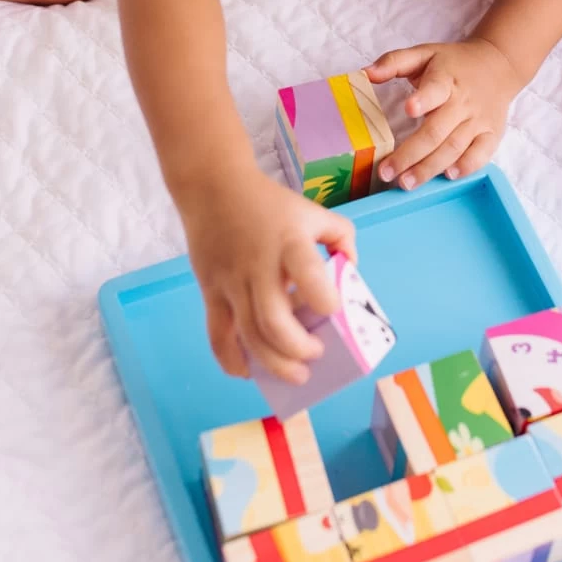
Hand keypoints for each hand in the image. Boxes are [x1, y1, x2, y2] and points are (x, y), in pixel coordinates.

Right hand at [178, 169, 356, 382]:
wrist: (213, 188)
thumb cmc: (270, 204)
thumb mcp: (313, 212)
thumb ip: (342, 237)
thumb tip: (351, 271)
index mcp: (290, 243)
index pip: (307, 273)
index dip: (323, 299)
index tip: (333, 311)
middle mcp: (258, 266)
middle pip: (273, 321)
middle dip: (297, 349)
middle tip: (315, 354)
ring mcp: (231, 282)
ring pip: (247, 335)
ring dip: (273, 363)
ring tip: (295, 374)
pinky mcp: (210, 292)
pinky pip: (218, 335)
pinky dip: (232, 360)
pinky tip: (250, 371)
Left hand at [365, 37, 524, 189]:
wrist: (498, 66)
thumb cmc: (453, 64)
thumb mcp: (425, 53)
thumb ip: (394, 62)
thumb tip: (365, 74)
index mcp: (445, 79)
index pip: (436, 88)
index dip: (423, 99)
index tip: (408, 109)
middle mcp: (463, 102)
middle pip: (437, 131)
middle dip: (411, 154)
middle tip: (387, 172)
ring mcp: (479, 121)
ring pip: (454, 147)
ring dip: (430, 168)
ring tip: (406, 183)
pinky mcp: (491, 134)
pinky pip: (480, 155)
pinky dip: (466, 167)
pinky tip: (448, 176)